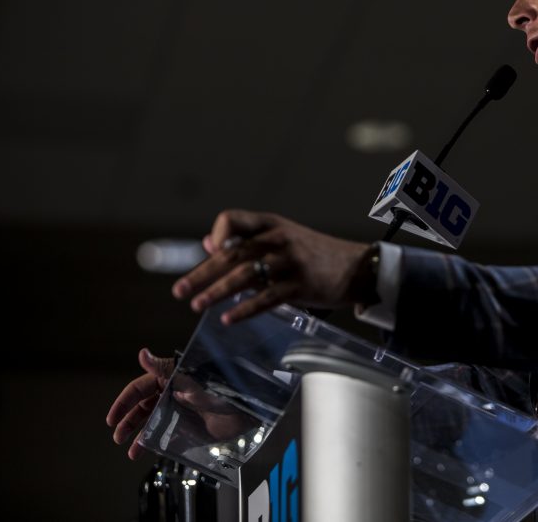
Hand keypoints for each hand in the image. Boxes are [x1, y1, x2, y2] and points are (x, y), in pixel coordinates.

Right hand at [107, 348, 254, 458]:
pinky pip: (167, 434)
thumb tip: (142, 353)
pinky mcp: (189, 426)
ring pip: (152, 422)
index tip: (111, 419)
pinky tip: (146, 451)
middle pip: (142, 407)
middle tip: (117, 436)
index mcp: (170, 378)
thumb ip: (164, 369)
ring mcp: (180, 410)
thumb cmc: (222, 388)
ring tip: (130, 450)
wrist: (248, 408)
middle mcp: (173, 393)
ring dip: (139, 435)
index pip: (139, 388)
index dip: (124, 403)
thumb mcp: (190, 379)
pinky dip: (155, 443)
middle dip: (128, 421)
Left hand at [171, 209, 374, 324]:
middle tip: (179, 291)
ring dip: (216, 292)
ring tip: (196, 305)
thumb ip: (246, 240)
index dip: (217, 236)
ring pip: (244, 276)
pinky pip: (266, 298)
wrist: (358, 267)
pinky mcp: (301, 285)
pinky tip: (228, 318)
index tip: (209, 253)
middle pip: (232, 254)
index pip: (232, 219)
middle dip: (202, 273)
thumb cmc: (315, 254)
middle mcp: (279, 238)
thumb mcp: (283, 237)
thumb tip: (207, 244)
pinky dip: (244, 309)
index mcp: (272, 224)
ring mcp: (291, 262)